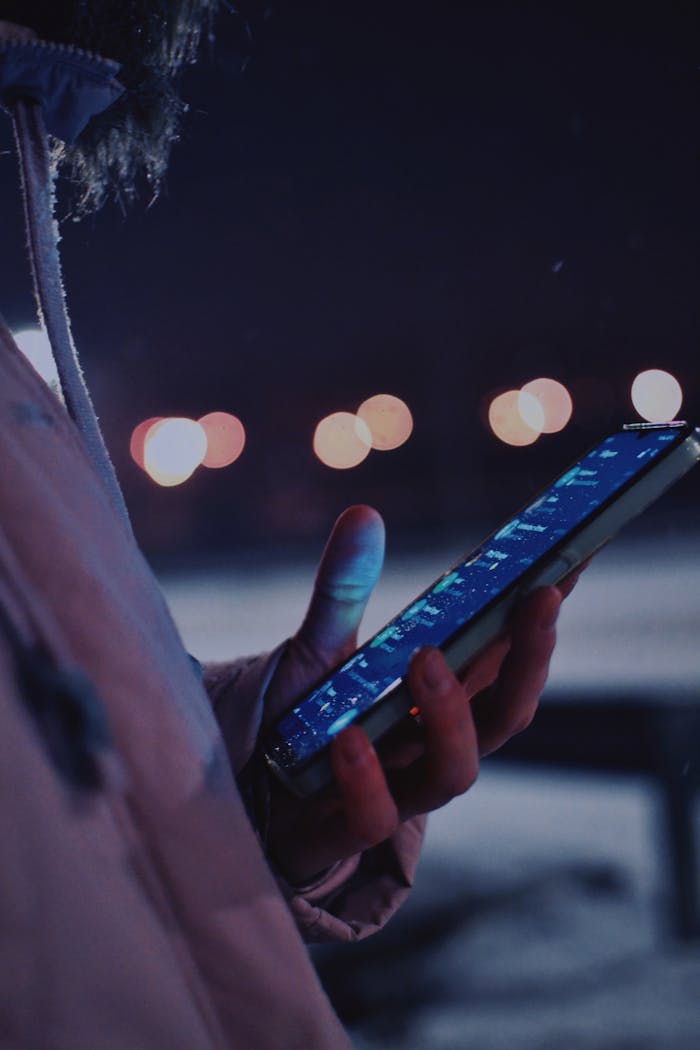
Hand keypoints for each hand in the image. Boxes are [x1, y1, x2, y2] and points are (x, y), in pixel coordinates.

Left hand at [264, 505, 574, 883]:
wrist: (249, 799)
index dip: (542, 617)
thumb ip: (343, 590)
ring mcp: (395, 789)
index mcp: (438, 700)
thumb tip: (363, 513)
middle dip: (531, 659)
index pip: (507, 658)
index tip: (571, 562)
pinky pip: (371, 816)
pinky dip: (365, 779)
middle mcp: (431, 744)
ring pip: (455, 771)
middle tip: (539, 599)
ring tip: (426, 659)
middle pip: (506, 713)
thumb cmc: (303, 723)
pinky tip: (349, 738)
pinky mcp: (346, 825)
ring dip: (451, 715)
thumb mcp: (320, 648)